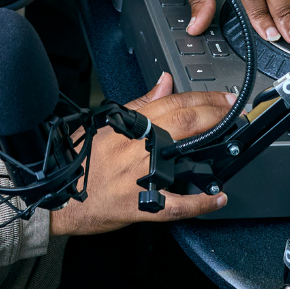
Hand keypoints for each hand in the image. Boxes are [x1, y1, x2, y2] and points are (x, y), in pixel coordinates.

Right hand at [49, 73, 232, 236]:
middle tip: (234, 110)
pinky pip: (176, 205)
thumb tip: (164, 83)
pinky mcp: (140, 205)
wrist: (55, 196)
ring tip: (232, 144)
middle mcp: (137, 147)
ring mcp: (140, 177)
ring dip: (214, 152)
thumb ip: (138, 104)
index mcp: (128, 125)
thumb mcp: (102, 122)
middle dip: (216, 114)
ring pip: (185, 159)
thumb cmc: (75, 159)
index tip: (224, 96)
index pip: (173, 103)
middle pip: (185, 124)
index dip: (203, 98)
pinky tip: (217, 197)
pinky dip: (200, 203)